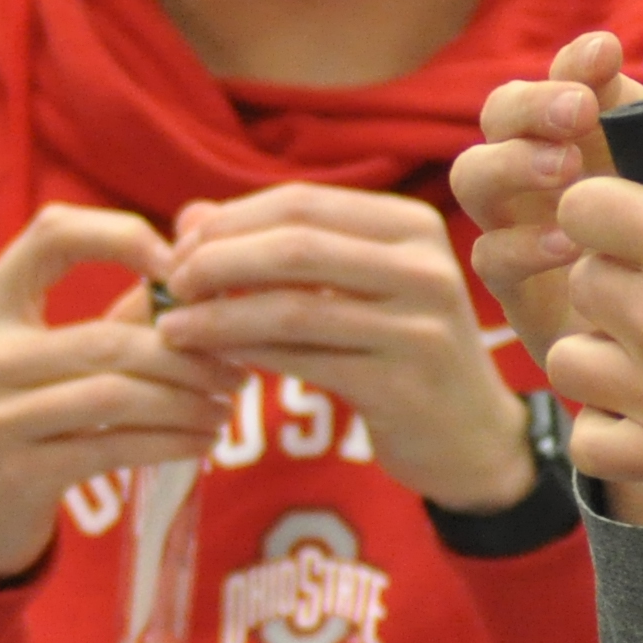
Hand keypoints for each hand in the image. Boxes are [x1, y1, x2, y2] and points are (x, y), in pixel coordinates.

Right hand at [0, 203, 230, 582]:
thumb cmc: (20, 418)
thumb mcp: (44, 357)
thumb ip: (118, 316)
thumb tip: (203, 275)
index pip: (52, 234)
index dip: (123, 236)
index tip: (181, 270)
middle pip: (107, 339)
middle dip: (186, 355)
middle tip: (235, 369)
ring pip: (115, 397)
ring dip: (185, 403)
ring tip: (224, 409)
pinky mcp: (15, 474)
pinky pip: (111, 449)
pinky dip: (168, 442)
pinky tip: (199, 442)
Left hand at [154, 182, 531, 512]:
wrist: (472, 439)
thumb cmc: (394, 350)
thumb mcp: (352, 286)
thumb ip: (277, 246)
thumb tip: (188, 216)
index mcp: (410, 227)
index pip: (301, 203)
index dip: (230, 220)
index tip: (178, 245)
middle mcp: (424, 268)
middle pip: (295, 246)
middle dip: (219, 261)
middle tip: (170, 284)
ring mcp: (418, 328)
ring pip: (293, 309)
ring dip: (219, 317)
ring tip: (171, 328)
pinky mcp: (402, 386)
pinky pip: (304, 362)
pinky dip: (249, 357)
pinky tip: (212, 361)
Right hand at [453, 30, 630, 371]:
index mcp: (605, 136)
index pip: (570, 80)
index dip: (577, 61)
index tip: (609, 53)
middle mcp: (555, 174)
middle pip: (503, 116)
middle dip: (532, 103)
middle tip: (581, 112)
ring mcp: (529, 229)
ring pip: (476, 176)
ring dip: (510, 162)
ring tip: (566, 170)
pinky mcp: (524, 292)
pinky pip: (490, 257)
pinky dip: (518, 243)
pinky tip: (568, 246)